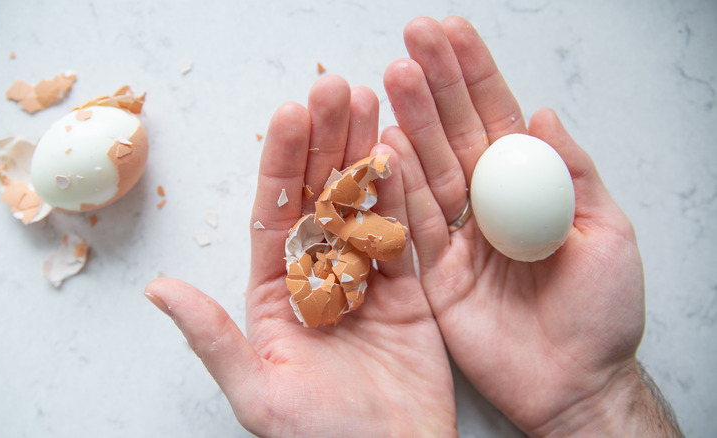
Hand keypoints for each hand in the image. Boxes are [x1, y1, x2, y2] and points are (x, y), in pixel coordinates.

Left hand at [145, 75, 456, 436]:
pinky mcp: (407, 289)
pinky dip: (403, 191)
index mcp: (276, 293)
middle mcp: (318, 277)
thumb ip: (213, 336)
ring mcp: (365, 279)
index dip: (281, 162)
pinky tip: (400, 150)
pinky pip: (403, 232)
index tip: (291, 114)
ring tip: (371, 100)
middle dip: (325, 141)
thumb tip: (158, 289)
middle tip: (336, 88)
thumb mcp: (258, 390)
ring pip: (360, 203)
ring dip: (363, 152)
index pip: (274, 213)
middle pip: (318, 196)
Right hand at [382, 16, 662, 435]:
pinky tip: (384, 144)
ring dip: (410, 123)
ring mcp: (456, 236)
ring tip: (394, 76)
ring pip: (428, 170)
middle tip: (412, 40)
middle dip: (434, 85)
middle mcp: (486, 204)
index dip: (474, 76)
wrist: (574, 384)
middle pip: (455, 134)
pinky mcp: (431, 272)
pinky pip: (411, 224)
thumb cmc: (602, 312)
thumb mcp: (607, 232)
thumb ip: (570, 174)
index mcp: (529, 188)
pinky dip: (397, 186)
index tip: (450, 33)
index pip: (497, 119)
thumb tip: (543, 113)